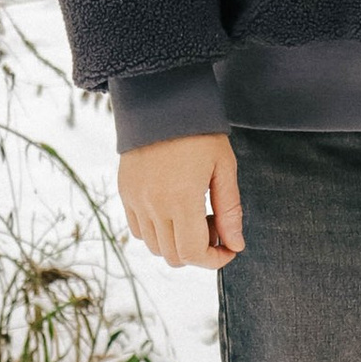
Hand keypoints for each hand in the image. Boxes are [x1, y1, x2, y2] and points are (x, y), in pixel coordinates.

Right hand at [120, 132, 244, 268]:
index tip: (229, 250)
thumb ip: (230, 210)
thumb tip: (235, 245)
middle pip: (173, 256)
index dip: (214, 260)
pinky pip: (138, 230)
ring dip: (177, 243)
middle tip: (214, 225)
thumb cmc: (200, 132)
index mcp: (182, 199)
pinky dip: (157, 232)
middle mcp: (153, 205)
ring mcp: (135, 199)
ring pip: (154, 247)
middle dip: (199, 251)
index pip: (192, 253)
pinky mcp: (124, 192)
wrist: (161, 101)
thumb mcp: (224, 168)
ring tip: (194, 215)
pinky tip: (174, 210)